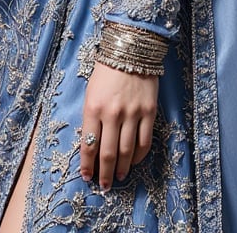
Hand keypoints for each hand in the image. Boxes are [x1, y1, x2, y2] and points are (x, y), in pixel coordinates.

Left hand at [79, 61, 157, 191]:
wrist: (129, 50)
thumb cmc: (105, 71)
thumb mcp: (91, 92)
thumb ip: (91, 117)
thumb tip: (92, 144)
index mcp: (93, 108)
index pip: (88, 145)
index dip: (87, 165)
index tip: (87, 177)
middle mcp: (112, 114)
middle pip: (108, 154)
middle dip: (105, 174)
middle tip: (104, 186)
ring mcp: (132, 114)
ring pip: (127, 152)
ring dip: (122, 169)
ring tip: (118, 178)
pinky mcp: (149, 113)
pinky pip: (144, 142)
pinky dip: (138, 157)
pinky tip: (133, 162)